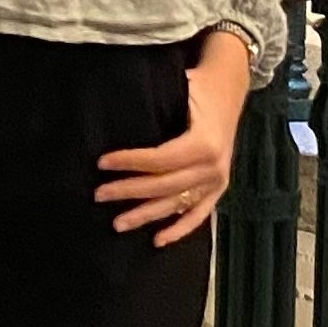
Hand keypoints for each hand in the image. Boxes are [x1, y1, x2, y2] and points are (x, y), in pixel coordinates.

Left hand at [94, 31, 253, 246]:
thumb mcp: (179, 87)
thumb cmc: (197, 86)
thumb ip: (154, 105)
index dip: (129, 162)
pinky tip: (158, 241)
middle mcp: (214, 167)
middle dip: (128, 191)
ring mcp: (218, 181)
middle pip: (163, 186)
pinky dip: (179, 230)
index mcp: (204, 143)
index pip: (159, 160)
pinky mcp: (219, 188)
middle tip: (99, 195)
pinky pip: (199, 215)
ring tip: (117, 223)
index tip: (101, 163)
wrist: (228, 88)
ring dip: (146, 216)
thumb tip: (112, 116)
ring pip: (176, 204)